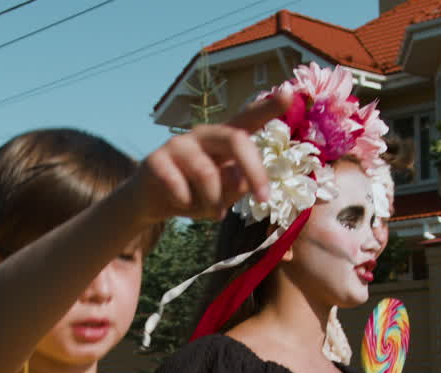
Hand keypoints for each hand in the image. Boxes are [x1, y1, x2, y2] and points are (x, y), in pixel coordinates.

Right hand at [128, 88, 291, 222]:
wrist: (151, 202)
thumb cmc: (196, 194)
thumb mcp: (223, 194)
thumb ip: (237, 185)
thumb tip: (240, 179)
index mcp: (224, 138)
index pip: (248, 118)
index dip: (268, 106)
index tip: (289, 92)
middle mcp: (203, 134)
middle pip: (236, 139)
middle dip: (255, 171)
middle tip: (264, 199)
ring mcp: (178, 144)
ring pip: (208, 175)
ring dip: (214, 202)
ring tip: (212, 212)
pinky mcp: (156, 160)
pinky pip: (180, 188)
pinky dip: (186, 205)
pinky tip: (180, 204)